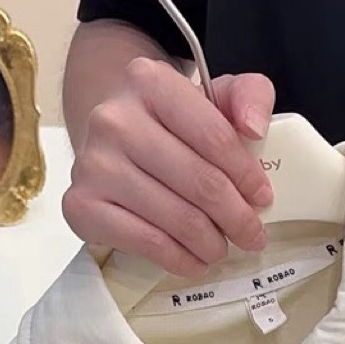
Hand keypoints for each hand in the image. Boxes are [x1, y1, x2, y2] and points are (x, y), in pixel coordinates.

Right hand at [61, 57, 275, 276]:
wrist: (110, 139)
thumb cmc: (170, 123)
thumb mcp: (214, 95)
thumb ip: (250, 95)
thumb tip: (254, 129)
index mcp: (149, 82)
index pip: (215, 136)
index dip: (247, 175)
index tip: (262, 199)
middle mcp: (114, 120)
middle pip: (199, 181)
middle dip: (236, 217)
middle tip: (252, 236)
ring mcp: (93, 165)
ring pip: (177, 218)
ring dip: (211, 243)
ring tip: (222, 248)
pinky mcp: (81, 206)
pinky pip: (146, 243)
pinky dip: (179, 259)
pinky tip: (194, 261)